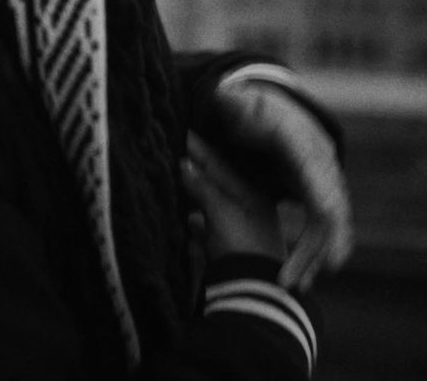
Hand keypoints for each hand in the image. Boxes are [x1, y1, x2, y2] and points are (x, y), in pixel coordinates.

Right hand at [180, 132, 283, 262]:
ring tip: (173, 180)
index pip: (221, 165)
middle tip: (174, 151)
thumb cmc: (241, 245)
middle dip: (195, 171)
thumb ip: (202, 187)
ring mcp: (239, 231)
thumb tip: (183, 163)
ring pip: (211, 206)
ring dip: (193, 195)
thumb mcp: (221, 211)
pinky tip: (184, 219)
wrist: (251, 294)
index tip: (183, 132)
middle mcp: (249, 210)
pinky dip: (196, 223)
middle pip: (216, 185)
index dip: (200, 150)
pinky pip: (208, 231)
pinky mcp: (227, 252)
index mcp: (253, 194)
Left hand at [208, 79, 352, 290]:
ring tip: (297, 288)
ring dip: (317, 257)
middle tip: (299, 284)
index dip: (325, 222)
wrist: (275, 108)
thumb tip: (221, 94)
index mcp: (306, 149)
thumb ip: (231, 103)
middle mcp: (322, 167)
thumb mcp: (242, 104)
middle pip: (331, 216)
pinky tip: (306, 274)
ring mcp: (324, 181)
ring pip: (330, 226)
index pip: (322, 189)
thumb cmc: (255, 109)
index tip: (328, 255)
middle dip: (320, 251)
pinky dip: (319, 251)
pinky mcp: (319, 194)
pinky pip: (325, 227)